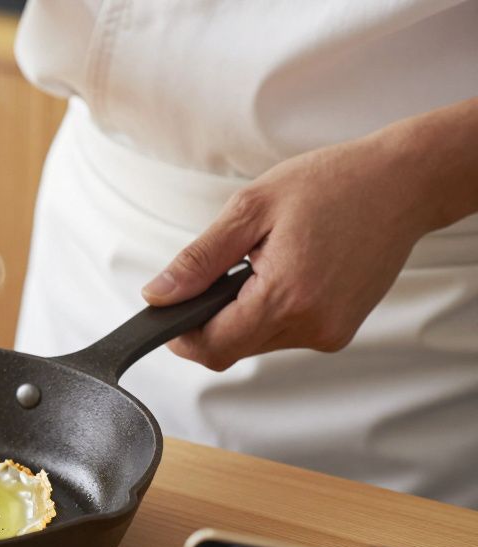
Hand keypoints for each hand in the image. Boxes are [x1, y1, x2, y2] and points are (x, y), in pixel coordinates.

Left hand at [141, 133, 436, 369]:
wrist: (403, 183)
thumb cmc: (334, 184)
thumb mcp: (251, 209)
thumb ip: (199, 260)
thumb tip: (158, 294)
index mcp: (287, 296)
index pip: (213, 346)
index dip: (181, 334)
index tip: (168, 311)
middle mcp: (313, 325)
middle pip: (232, 348)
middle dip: (211, 318)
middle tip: (220, 269)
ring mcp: (330, 332)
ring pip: (256, 342)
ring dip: (242, 313)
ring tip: (261, 262)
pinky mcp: (339, 330)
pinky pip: (284, 332)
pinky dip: (270, 310)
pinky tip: (285, 271)